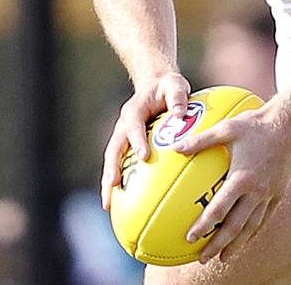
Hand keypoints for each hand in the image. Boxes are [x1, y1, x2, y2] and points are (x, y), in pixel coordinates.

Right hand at [101, 71, 189, 208]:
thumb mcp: (175, 85)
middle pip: (114, 148)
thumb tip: (181, 113)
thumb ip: (178, 97)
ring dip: (108, 181)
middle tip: (114, 185)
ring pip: (112, 161)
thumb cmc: (168, 87)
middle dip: (112, 167)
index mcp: (135, 111)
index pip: (134, 126)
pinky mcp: (126, 146)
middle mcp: (124, 126)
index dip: (137, 140)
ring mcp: (122, 137)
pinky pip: (120, 166)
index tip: (144, 156)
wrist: (156, 86)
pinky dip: (117, 184)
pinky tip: (120, 205)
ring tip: (108, 204)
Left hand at [174, 103, 290, 263]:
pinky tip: (246, 238)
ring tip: (225, 257)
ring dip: (237, 244)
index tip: (190, 238)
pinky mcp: (278, 193)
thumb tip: (176, 148)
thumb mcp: (225, 128)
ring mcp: (269, 194)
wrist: (287, 124)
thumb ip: (201, 140)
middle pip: (236, 225)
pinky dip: (254, 231)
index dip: (204, 225)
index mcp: (242, 177)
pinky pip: (265, 217)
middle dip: (219, 244)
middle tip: (204, 258)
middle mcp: (256, 191)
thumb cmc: (254, 125)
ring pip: (252, 226)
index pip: (219, 208)